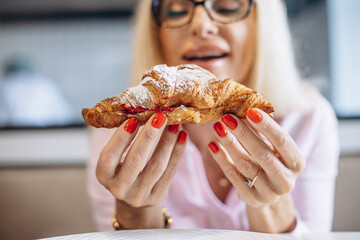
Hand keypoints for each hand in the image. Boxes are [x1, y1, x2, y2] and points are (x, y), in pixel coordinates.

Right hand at [96, 112, 186, 226]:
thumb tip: (141, 110)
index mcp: (104, 175)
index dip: (120, 138)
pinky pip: (170, 172)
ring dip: (167, 142)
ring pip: (156, 167)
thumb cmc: (123, 170)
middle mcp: (119, 188)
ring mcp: (139, 195)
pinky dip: (177, 153)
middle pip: (135, 161)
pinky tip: (183, 136)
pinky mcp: (157, 196)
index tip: (133, 119)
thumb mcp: (116, 160)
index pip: (109, 157)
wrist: (133, 199)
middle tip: (159, 116)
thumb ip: (124, 140)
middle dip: (148, 136)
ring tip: (175, 124)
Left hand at [208, 108, 304, 231]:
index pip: (282, 141)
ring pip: (245, 165)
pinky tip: (213, 145)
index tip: (250, 110)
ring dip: (230, 144)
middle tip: (227, 117)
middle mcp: (285, 180)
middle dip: (243, 134)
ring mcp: (269, 192)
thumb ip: (264, 132)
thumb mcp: (274, 148)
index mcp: (296, 163)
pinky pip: (233, 177)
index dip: (267, 126)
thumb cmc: (272, 161)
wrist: (269, 193)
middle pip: (262, 154)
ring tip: (218, 127)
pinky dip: (222, 160)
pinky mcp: (252, 199)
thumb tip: (246, 107)